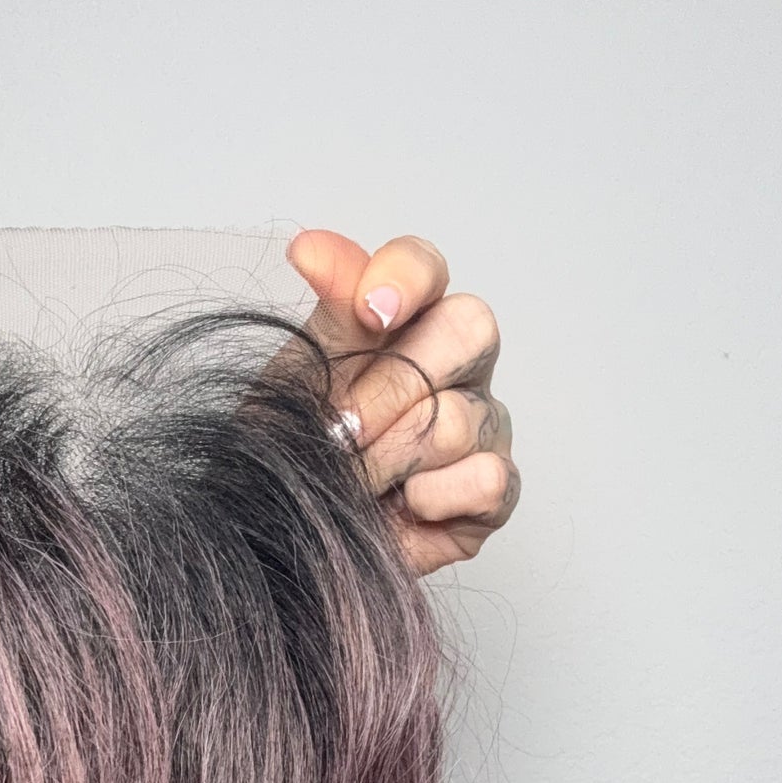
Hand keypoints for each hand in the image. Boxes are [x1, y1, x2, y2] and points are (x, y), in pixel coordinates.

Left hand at [283, 228, 517, 577]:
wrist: (286, 535)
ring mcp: (484, 425)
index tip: (368, 314)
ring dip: (390, 457)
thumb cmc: (299, 450)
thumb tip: (311, 246)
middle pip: (470, 328)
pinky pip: (489, 478)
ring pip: (462, 417)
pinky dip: (434, 497)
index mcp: (409, 319)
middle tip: (340, 430)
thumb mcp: (301, 374)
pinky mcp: (495, 491)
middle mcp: (459, 363)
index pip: (426, 267)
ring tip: (354, 480)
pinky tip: (404, 506)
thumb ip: (326, 310)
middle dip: (389, 389)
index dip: (404, 280)